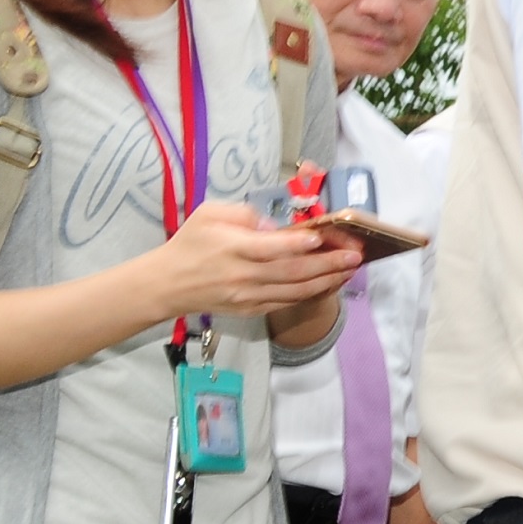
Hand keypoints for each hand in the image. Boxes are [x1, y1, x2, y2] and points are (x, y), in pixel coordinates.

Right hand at [144, 196, 359, 322]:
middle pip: (293, 272)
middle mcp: (244, 275)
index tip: (322, 236)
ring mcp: (250, 296)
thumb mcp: (209, 214)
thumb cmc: (190, 243)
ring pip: (296, 290)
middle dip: (328, 264)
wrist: (168, 284)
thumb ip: (243, 214)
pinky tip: (329, 283)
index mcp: (233, 248)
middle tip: (354, 255)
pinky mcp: (253, 309)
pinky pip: (288, 302)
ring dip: (327, 280)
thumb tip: (275, 224)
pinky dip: (311, 293)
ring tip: (349, 269)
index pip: (271, 247)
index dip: (298, 243)